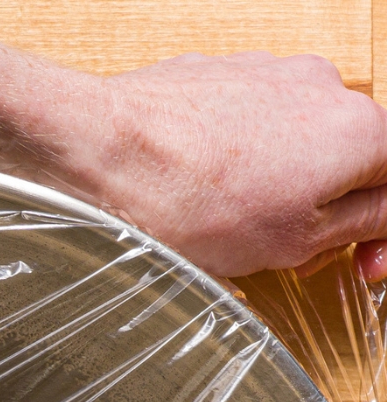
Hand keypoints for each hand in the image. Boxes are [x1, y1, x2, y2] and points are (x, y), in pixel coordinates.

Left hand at [5, 51, 386, 279]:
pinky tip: (210, 197)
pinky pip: (254, 125)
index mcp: (360, 129)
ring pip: (300, 141)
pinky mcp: (224, 73)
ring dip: (286, 187)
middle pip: (351, 157)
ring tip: (242, 230)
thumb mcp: (295, 242)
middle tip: (299, 256)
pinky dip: (246, 163)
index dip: (380, 233)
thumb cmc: (191, 202)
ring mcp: (272, 72)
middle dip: (332, 210)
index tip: (361, 264)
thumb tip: (381, 215)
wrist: (106, 153)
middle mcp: (324, 87)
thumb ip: (357, 224)